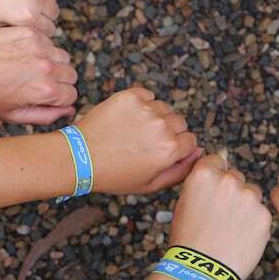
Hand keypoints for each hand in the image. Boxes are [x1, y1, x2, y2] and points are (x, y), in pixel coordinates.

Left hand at [0, 27, 77, 123]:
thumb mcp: (12, 115)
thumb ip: (45, 116)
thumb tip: (68, 111)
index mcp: (45, 91)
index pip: (72, 95)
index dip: (60, 99)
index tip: (45, 98)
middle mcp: (46, 68)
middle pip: (71, 75)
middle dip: (59, 81)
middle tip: (36, 83)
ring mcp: (39, 47)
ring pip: (62, 57)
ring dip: (52, 63)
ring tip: (29, 68)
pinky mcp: (29, 32)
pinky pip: (47, 41)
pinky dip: (40, 48)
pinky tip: (20, 54)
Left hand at [73, 87, 201, 194]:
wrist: (78, 157)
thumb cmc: (113, 175)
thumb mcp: (150, 184)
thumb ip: (181, 170)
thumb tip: (199, 152)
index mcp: (169, 150)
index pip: (190, 141)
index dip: (177, 148)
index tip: (160, 152)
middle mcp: (161, 127)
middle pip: (179, 123)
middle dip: (168, 132)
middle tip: (144, 143)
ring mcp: (146, 109)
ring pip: (163, 108)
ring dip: (155, 117)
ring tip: (132, 131)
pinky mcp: (130, 96)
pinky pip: (147, 96)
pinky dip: (142, 104)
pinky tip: (127, 119)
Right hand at [169, 155, 271, 279]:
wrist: (201, 271)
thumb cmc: (188, 238)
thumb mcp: (184, 202)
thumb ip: (203, 183)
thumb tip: (217, 169)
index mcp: (204, 174)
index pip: (217, 160)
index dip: (215, 175)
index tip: (213, 191)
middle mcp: (229, 180)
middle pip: (236, 177)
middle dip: (231, 192)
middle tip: (221, 215)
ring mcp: (249, 197)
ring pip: (252, 194)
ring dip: (245, 206)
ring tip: (231, 229)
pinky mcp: (264, 215)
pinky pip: (261, 213)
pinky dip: (254, 223)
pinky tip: (240, 237)